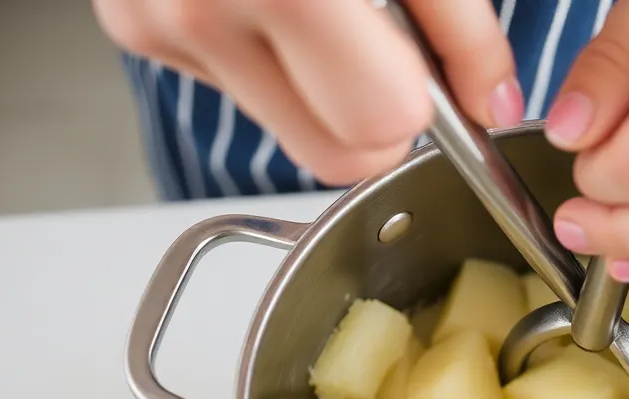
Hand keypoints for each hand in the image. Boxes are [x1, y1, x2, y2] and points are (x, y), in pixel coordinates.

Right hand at [93, 0, 522, 184]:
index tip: (431, 68)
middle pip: (333, 153)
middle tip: (384, 44)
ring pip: (285, 126)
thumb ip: (461, 22)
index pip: (382, 126)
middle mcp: (202, 11)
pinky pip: (236, 85)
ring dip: (319, 82)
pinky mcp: (135, 27)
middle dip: (375, 111)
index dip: (421, 101)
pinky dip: (266, 52)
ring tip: (322, 1)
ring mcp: (156, 23)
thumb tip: (493, 100)